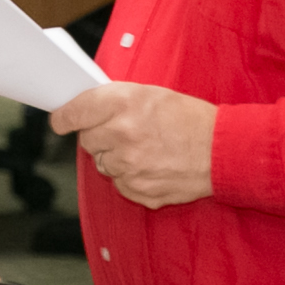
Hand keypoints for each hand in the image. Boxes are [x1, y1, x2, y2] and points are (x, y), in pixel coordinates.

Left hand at [50, 82, 217, 209]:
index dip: (64, 118)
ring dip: (117, 157)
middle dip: (100, 136)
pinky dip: (131, 177)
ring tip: (145, 149)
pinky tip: (153, 165)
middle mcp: (122, 134)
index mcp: (122, 103)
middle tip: (124, 131)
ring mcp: (129, 166)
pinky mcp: (138, 190)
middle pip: (87, 140)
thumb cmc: (190, 119)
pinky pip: (120, 184)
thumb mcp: (151, 94)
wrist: (223, 150)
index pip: (74, 112)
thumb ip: (115, 101)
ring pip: (103, 164)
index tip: (60, 120)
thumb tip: (84, 110)